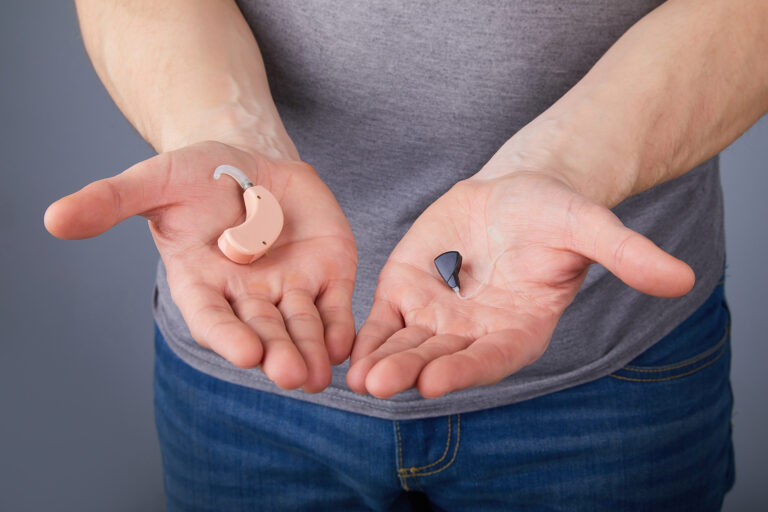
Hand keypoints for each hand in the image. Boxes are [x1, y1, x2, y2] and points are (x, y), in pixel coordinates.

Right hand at [45, 141, 356, 391]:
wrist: (250, 162)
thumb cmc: (196, 176)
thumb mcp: (153, 181)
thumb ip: (110, 202)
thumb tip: (53, 219)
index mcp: (202, 284)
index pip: (212, 318)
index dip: (227, 336)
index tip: (245, 353)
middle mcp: (246, 297)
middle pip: (262, 331)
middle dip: (276, 353)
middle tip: (289, 375)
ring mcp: (288, 289)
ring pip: (301, 327)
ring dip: (311, 351)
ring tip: (319, 374)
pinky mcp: (326, 276)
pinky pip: (334, 306)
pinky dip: (340, 326)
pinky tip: (348, 345)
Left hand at [347, 171, 692, 398]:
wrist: (518, 192)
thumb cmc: (555, 210)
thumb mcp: (589, 226)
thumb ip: (626, 255)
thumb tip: (681, 280)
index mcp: (519, 327)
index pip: (491, 356)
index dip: (465, 368)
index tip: (434, 380)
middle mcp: (478, 332)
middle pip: (441, 357)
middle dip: (410, 371)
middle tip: (378, 385)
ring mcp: (442, 317)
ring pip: (408, 344)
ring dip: (382, 360)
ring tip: (356, 376)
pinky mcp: (412, 292)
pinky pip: (387, 320)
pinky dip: (369, 334)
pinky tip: (346, 349)